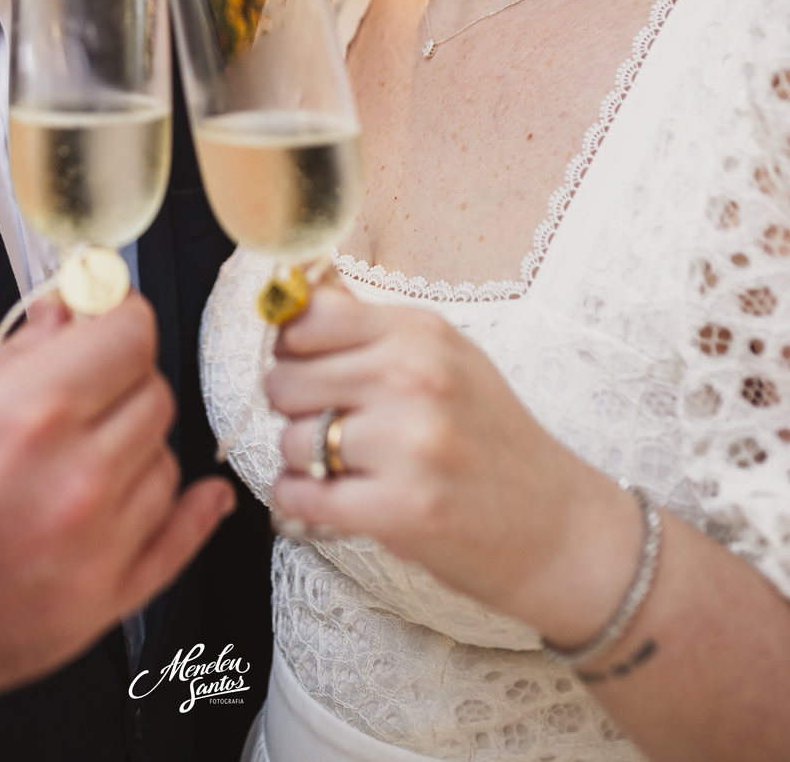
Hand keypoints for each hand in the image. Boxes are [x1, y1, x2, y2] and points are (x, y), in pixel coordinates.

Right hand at [0, 293, 233, 709]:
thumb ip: (11, 352)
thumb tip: (65, 315)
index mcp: (32, 411)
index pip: (131, 333)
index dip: (118, 314)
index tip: (108, 314)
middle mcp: (76, 477)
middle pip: (152, 393)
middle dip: (120, 376)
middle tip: (84, 381)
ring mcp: (95, 547)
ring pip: (164, 461)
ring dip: (133, 444)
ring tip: (80, 450)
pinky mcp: (100, 604)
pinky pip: (178, 545)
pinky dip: (192, 513)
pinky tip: (197, 495)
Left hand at [267, 287, 639, 646]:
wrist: (560, 530)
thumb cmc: (494, 443)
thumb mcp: (448, 360)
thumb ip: (374, 336)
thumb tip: (289, 315)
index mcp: (421, 333)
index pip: (308, 316)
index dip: (293, 346)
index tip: (307, 367)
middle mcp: (414, 376)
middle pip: (284, 378)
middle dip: (294, 408)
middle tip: (328, 424)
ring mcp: (409, 442)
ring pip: (290, 440)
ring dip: (303, 461)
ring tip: (346, 468)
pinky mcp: (402, 508)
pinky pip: (300, 494)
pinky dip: (300, 501)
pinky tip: (330, 499)